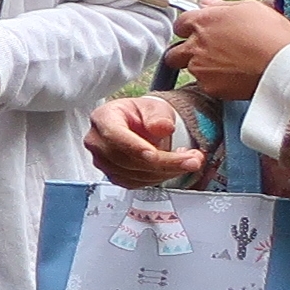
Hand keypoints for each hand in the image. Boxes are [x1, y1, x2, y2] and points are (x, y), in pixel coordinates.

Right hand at [86, 95, 204, 187]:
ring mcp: (103, 161)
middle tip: (192, 159)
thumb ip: (158, 116)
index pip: (114, 136)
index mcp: (103, 118)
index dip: (135, 147)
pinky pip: (137, 183)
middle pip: (126, 159)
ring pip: (133, 174)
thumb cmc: (143, 114)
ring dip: (166, 172)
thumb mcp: (155, 107)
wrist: (142, 126)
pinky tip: (174, 168)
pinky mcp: (114, 176)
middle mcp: (97, 142)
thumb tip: (162, 127)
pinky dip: (159, 178)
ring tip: (190, 160)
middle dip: (163, 162)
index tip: (155, 154)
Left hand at [173, 0, 289, 99]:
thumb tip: (205, 0)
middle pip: (174, 52)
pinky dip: (216, 82)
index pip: (180, 24)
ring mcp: (199, 67)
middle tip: (204, 54)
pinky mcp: (209, 87)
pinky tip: (233, 77)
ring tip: (227, 66)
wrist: (282, 65)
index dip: (189, 28)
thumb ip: (222, 5)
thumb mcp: (250, 8)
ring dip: (202, 68)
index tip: (199, 32)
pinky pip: (205, 85)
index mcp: (203, 22)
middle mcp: (195, 45)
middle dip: (184, 53)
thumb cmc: (271, 33)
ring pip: (190, 69)